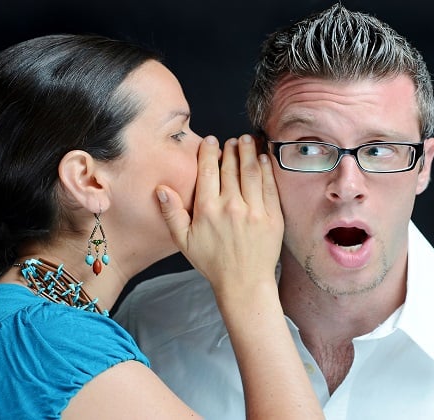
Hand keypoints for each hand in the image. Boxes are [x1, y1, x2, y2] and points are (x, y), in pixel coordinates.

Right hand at [156, 134, 282, 294]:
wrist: (244, 283)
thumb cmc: (213, 263)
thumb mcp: (184, 241)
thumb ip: (171, 214)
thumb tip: (161, 189)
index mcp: (207, 210)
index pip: (208, 171)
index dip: (209, 151)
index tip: (211, 140)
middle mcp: (231, 207)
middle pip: (231, 168)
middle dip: (232, 149)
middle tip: (233, 139)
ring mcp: (254, 211)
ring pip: (251, 172)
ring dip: (249, 152)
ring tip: (248, 141)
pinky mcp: (272, 218)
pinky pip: (269, 187)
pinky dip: (267, 170)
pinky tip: (264, 159)